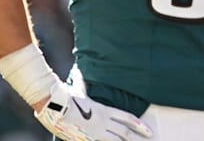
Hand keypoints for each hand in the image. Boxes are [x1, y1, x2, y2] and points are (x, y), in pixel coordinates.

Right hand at [34, 80, 152, 140]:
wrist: (54, 108)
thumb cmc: (65, 97)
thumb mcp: (79, 89)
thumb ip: (83, 83)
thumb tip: (80, 69)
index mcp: (104, 110)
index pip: (127, 118)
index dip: (140, 125)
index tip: (149, 131)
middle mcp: (103, 122)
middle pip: (125, 132)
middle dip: (138, 137)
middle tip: (150, 140)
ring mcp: (95, 133)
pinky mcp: (86, 140)